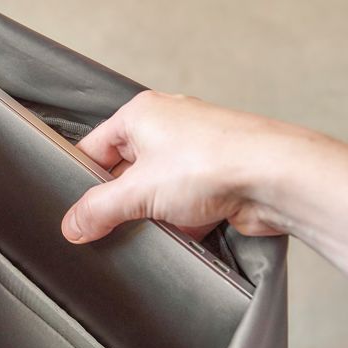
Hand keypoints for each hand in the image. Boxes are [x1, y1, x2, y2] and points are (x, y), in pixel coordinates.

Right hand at [62, 90, 321, 243]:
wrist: (275, 177)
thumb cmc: (213, 161)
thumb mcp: (138, 191)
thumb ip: (98, 210)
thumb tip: (73, 225)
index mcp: (142, 114)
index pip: (94, 148)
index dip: (83, 181)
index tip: (76, 213)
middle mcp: (169, 127)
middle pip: (126, 173)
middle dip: (122, 203)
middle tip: (111, 227)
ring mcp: (196, 153)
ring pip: (157, 192)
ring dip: (154, 215)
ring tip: (154, 229)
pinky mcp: (217, 179)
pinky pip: (186, 205)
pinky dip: (182, 222)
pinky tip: (183, 233)